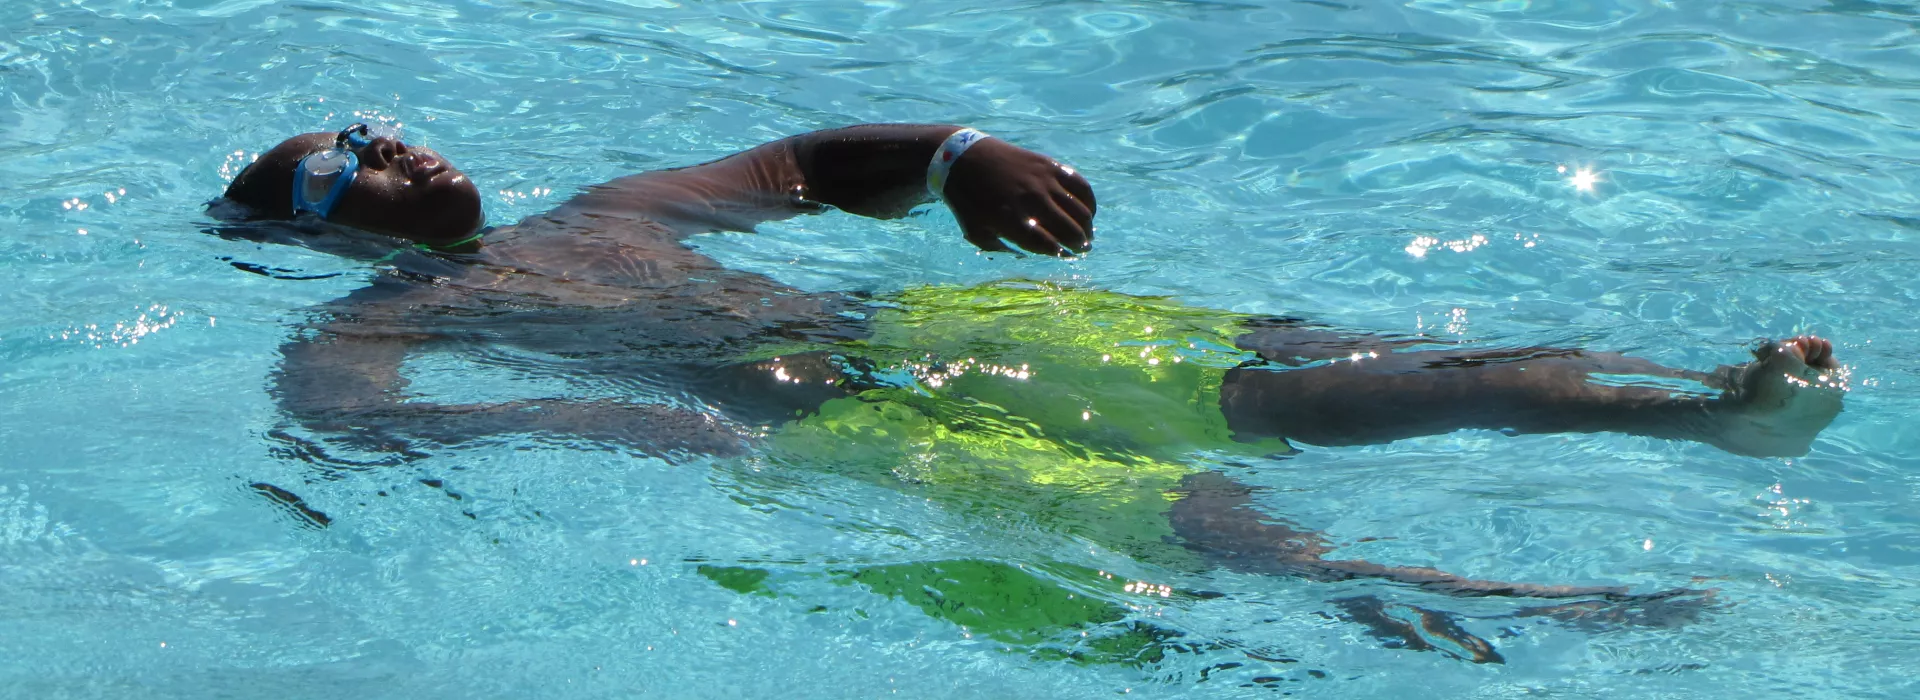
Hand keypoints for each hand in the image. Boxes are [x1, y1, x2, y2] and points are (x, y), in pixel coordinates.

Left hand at [941, 137, 1096, 255]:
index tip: (1066, 256)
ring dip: (1087, 226)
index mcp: (1011, 220)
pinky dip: (1089, 201)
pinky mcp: (1049, 165)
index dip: (1061, 253)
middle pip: (1068, 229)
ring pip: (1079, 209)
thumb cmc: (967, 200)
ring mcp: (1043, 181)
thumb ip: (1000, 249)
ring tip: (1086, 235)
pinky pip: (1080, 185)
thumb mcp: (975, 232)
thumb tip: (1028, 256)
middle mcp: (1031, 200)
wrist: (964, 157)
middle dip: (1079, 243)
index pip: (1048, 244)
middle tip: (1082, 249)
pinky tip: (1089, 212)